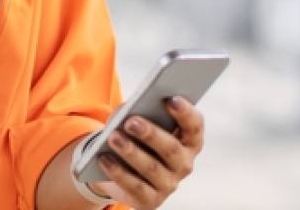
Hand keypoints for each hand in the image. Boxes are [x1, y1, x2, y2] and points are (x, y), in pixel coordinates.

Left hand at [88, 96, 204, 208]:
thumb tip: (128, 110)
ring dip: (131, 152)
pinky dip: (119, 172)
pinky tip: (105, 159)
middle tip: (131, 121)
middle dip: (151, 133)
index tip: (171, 99)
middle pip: (171, 148)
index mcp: (188, 141)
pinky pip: (135, 187)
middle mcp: (184, 164)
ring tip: (113, 138)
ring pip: (152, 168)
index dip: (186, 113)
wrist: (121, 170)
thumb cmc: (136, 139)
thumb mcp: (138, 121)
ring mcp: (169, 184)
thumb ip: (138, 112)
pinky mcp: (151, 201)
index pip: (194, 126)